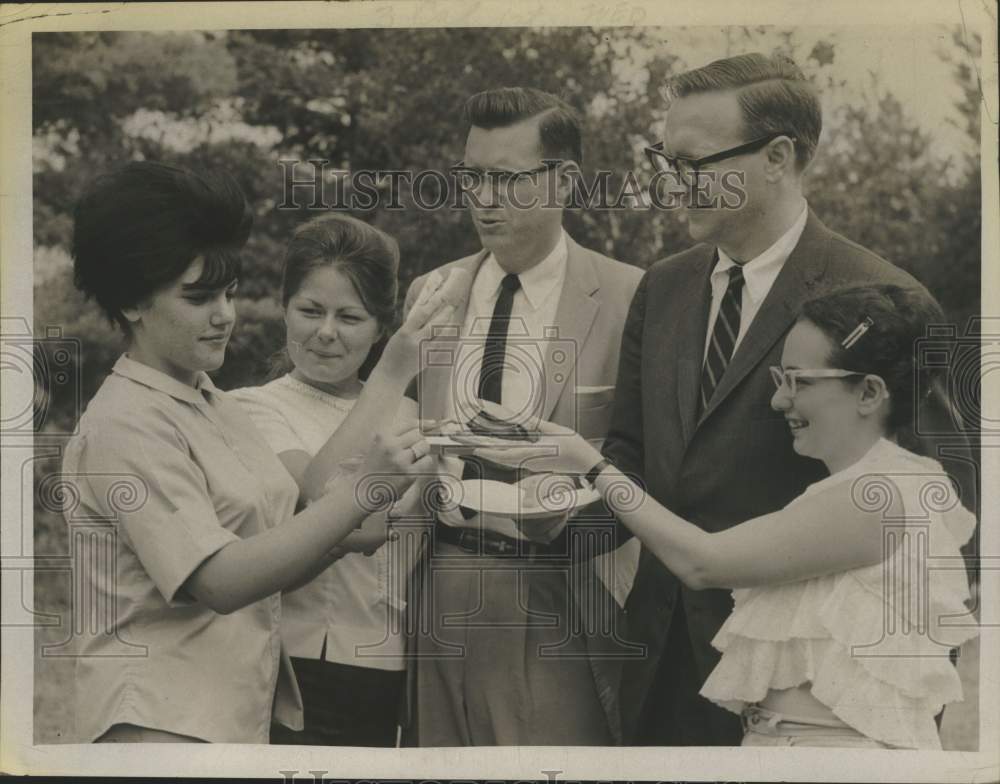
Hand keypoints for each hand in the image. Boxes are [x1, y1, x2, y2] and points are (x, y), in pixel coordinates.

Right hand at [355, 419, 435, 506]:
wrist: (364, 490)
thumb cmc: (371, 469)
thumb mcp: (376, 446)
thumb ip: (393, 437)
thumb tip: (418, 430)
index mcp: (383, 437)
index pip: (408, 424)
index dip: (423, 423)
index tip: (432, 423)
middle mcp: (392, 446)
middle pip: (418, 435)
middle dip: (419, 441)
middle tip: (415, 449)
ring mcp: (401, 460)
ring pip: (424, 446)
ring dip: (422, 452)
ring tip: (413, 459)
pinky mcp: (409, 473)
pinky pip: (426, 461)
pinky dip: (424, 462)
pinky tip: (415, 467)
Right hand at [380, 267, 468, 380]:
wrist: (392, 375)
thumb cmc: (393, 352)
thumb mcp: (398, 335)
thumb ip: (411, 325)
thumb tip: (426, 312)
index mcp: (405, 333)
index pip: (421, 315)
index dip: (432, 304)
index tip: (440, 297)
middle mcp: (416, 343)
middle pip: (435, 325)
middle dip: (445, 314)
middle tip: (450, 306)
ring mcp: (425, 353)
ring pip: (443, 336)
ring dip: (450, 326)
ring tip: (453, 318)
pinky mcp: (430, 361)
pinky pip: (444, 347)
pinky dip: (449, 339)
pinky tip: (452, 333)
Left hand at [471, 418, 599, 473]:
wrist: (586, 463)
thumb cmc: (574, 447)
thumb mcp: (555, 431)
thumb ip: (536, 425)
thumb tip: (520, 419)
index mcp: (533, 453)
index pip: (506, 453)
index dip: (489, 451)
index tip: (475, 447)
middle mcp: (529, 461)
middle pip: (501, 458)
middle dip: (484, 450)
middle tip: (468, 443)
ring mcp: (531, 464)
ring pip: (506, 460)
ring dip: (491, 453)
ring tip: (476, 445)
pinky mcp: (534, 464)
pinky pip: (513, 460)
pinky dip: (502, 455)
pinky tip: (496, 450)